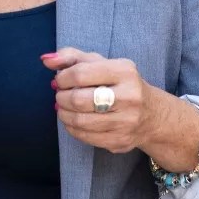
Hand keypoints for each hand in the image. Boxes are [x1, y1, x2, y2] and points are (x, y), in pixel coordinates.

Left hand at [41, 47, 157, 153]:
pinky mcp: (120, 140)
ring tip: (62, 108)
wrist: (153, 115)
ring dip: (63, 114)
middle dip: (61, 97)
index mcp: (125, 71)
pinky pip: (85, 137)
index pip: (80, 73)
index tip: (60, 80)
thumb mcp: (102, 63)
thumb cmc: (121, 84)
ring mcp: (126, 121)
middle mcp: (129, 96)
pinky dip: (72, 128)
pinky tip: (72, 121)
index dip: (62, 78)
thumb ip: (72, 57)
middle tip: (60, 96)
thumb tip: (46, 60)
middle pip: (78, 99)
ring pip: (80, 121)